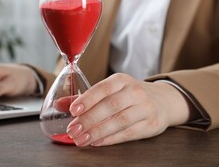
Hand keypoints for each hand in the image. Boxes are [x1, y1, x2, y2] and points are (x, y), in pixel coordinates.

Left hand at [66, 73, 191, 146]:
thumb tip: (58, 104)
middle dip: (89, 119)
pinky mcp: (151, 124)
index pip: (103, 88)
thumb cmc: (129, 95)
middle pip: (110, 106)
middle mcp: (135, 92)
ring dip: (98, 132)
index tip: (73, 110)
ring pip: (119, 121)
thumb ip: (84, 98)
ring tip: (81, 139)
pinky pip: (129, 133)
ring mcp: (145, 108)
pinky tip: (97, 142)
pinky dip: (111, 139)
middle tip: (73, 130)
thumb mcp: (110, 90)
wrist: (163, 101)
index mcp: (121, 80)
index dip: (87, 99)